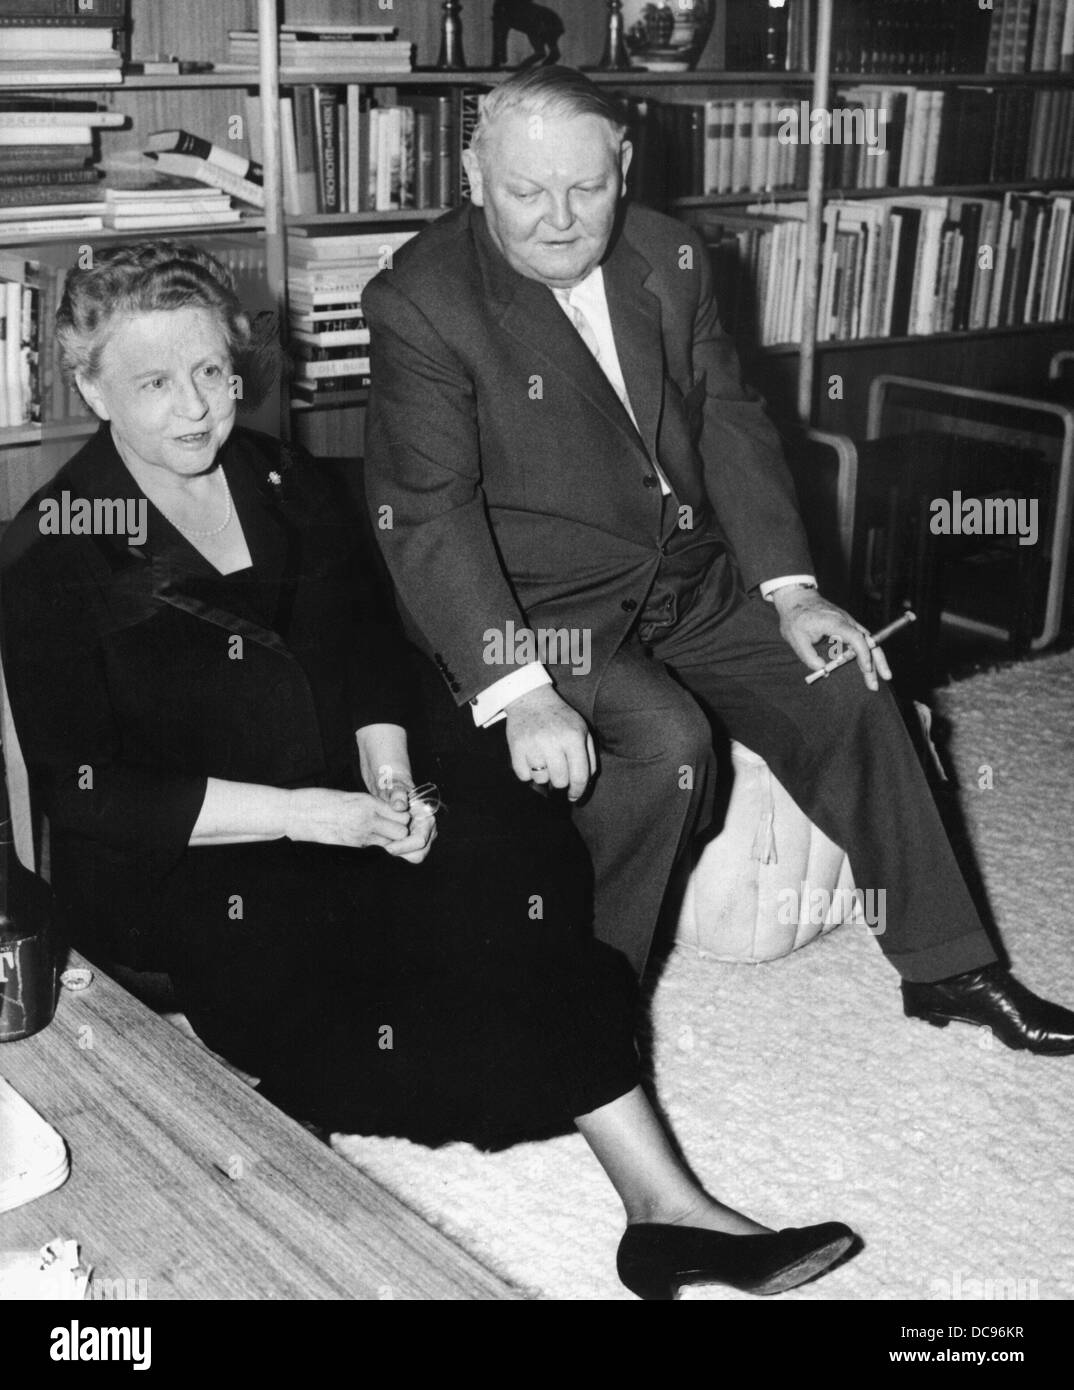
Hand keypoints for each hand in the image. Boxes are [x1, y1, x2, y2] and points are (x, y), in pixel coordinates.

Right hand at [284, 788, 411, 848]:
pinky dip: (375, 843)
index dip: (403, 816)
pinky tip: (366, 837)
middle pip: (401, 831)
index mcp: (368, 803)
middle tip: (394, 826)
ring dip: (389, 839)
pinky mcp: (351, 844)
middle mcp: (367, 819)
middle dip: (401, 831)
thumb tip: (384, 811)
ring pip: (390, 842)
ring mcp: (360, 834)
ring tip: (381, 832)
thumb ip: (369, 804)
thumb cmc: (320, 800)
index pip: (401, 814)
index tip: (399, 815)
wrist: (297, 813)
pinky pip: (373, 846)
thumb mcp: (350, 796)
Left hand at [385, 793, 437, 864]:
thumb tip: (399, 806)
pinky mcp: (416, 844)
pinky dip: (397, 853)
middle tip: (384, 848)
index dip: (403, 846)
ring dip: (399, 854)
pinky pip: (408, 856)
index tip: (387, 847)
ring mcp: (424, 839)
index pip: (420, 840)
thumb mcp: (395, 788)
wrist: (395, 794)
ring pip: (413, 857)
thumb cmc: (395, 791)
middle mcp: (430, 832)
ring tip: (385, 846)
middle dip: (401, 853)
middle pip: (418, 854)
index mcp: (428, 819)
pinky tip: (386, 844)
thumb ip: (397, 794)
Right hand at [504, 685, 595, 800]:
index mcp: (573, 737)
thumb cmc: (560, 719)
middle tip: (558, 771)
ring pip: (541, 780)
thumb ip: (589, 757)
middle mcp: (553, 741)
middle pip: (560, 781)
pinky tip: (531, 758)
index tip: (574, 796)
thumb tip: (585, 784)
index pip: (579, 776)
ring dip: (543, 775)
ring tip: (543, 760)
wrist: (531, 700)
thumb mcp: (582, 730)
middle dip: (560, 781)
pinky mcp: (516, 747)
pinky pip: (523, 776)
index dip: (578, 791)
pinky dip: (527, 772)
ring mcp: (533, 744)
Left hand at [771, 586, 891, 691]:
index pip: (856, 637)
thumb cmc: (795, 618)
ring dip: (874, 661)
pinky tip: (867, 670)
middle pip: (869, 641)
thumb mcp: (795, 638)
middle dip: (878, 661)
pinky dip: (865, 655)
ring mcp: (848, 624)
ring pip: (867, 643)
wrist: (797, 598)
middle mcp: (846, 622)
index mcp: (834, 622)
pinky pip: (861, 642)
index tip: (866, 668)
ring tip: (874, 682)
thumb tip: (824, 670)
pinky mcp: (847, 627)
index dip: (863, 653)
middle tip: (885, 678)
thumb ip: (808, 656)